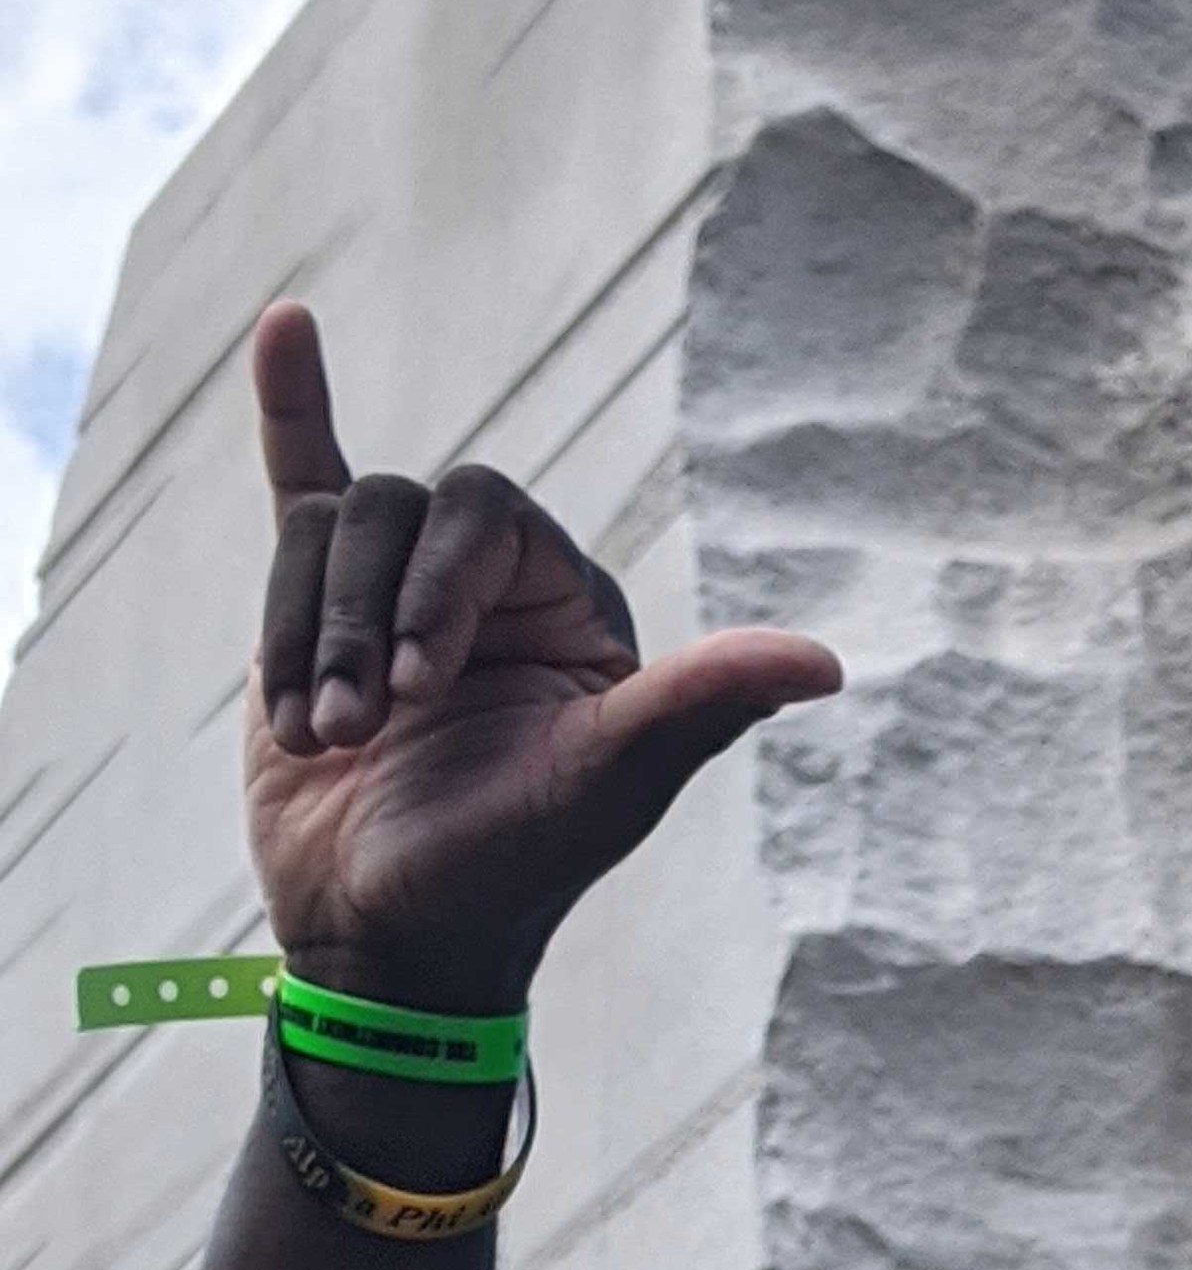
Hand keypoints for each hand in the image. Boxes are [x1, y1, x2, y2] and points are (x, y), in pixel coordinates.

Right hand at [246, 304, 839, 1012]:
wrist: (390, 940)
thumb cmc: (507, 870)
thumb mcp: (606, 784)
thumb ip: (701, 706)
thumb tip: (827, 664)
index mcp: (570, 610)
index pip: (488, 517)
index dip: (438, 587)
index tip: (415, 695)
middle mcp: (492, 590)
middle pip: (400, 513)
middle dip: (365, 618)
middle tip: (362, 728)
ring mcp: (399, 595)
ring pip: (329, 533)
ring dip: (307, 637)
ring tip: (322, 736)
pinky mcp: (317, 612)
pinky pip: (306, 486)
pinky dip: (293, 412)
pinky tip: (286, 329)